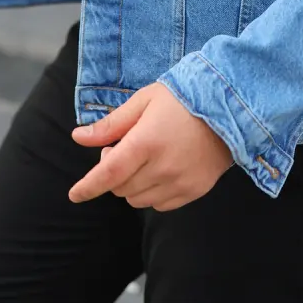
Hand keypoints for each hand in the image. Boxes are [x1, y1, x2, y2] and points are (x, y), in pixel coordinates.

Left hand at [69, 83, 232, 211]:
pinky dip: (152, 192)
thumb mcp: (144, 101)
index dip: (88, 187)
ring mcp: (179, 182)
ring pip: (138, 200)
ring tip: (146, 158)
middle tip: (125, 148)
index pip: (108, 175)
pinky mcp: (194, 191)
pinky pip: (160, 205)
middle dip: (114, 173)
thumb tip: (78, 137)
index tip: (74, 194)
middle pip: (120, 188)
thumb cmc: (182, 97)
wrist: (228, 106)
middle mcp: (161, 167)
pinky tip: (162, 169)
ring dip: (132, 184)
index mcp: (145, 142)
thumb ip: (111, 124)